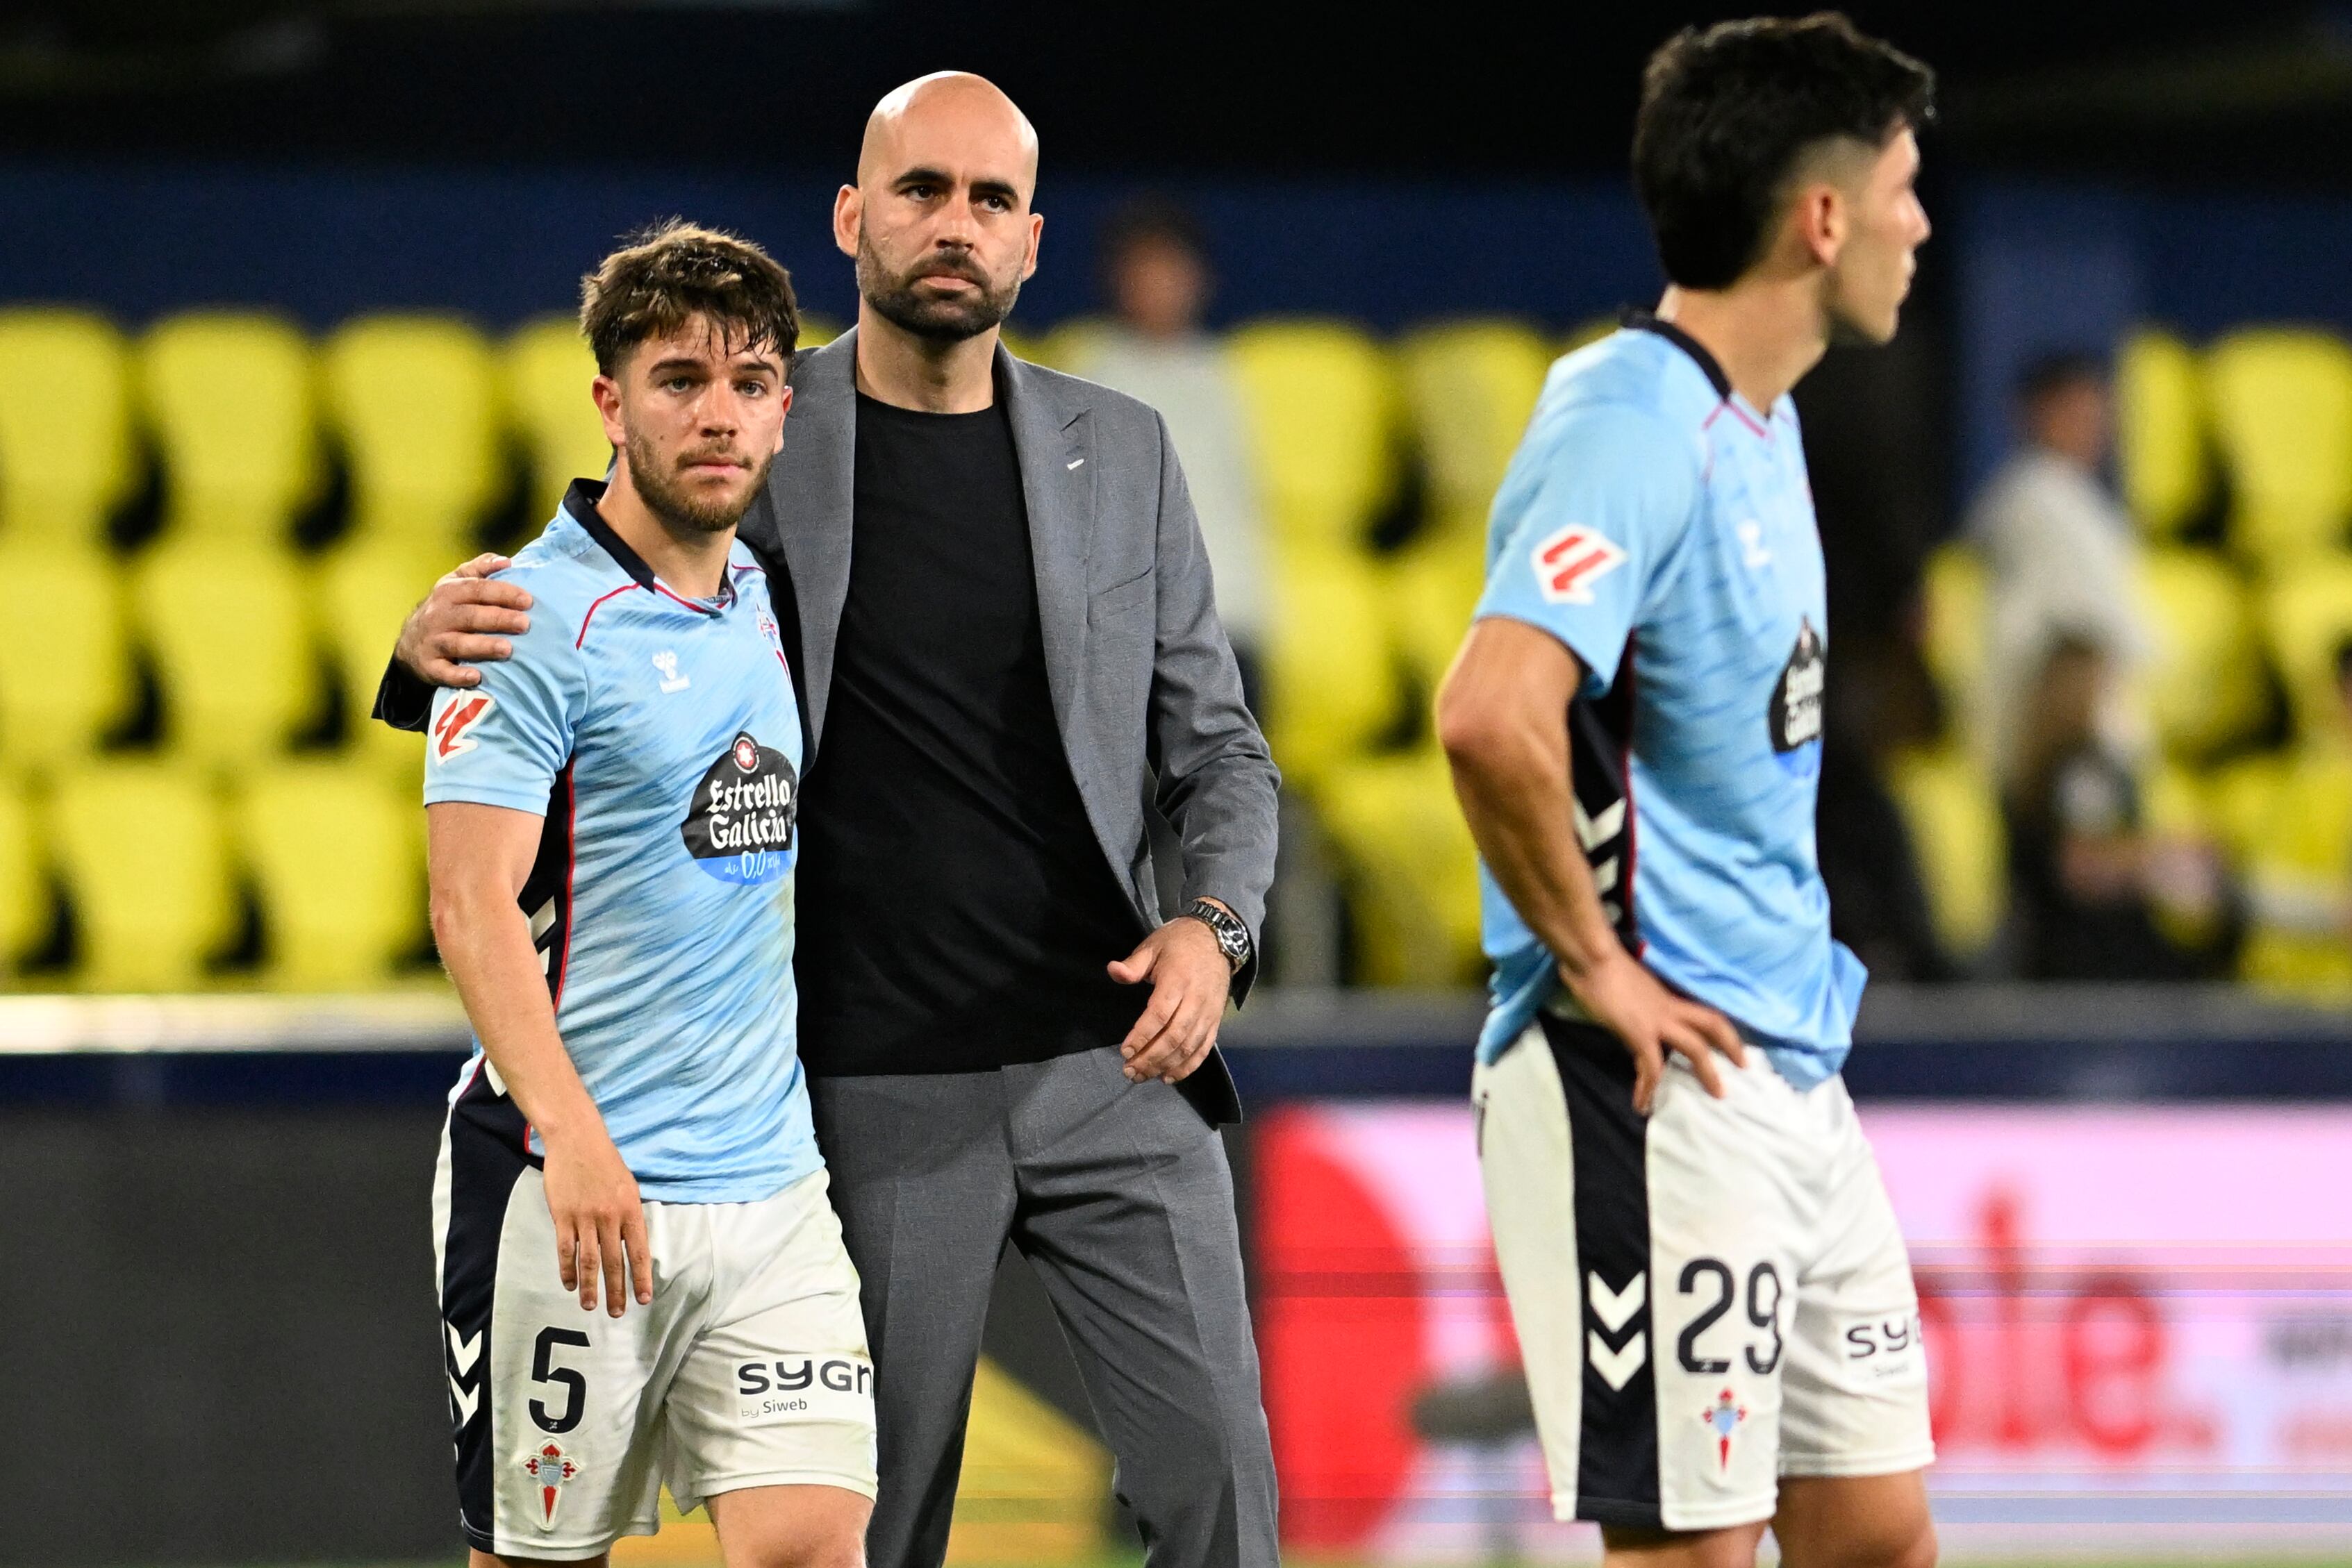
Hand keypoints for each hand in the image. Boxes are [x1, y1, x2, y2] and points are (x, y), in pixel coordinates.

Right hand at [397, 554, 531, 688]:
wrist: (409, 642)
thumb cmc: (446, 609)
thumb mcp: (456, 583)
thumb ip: (480, 569)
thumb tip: (507, 561)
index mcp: (449, 592)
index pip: (478, 589)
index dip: (503, 593)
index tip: (528, 600)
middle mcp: (439, 616)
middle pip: (471, 616)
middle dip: (498, 619)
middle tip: (524, 624)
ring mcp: (433, 641)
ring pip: (459, 643)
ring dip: (483, 646)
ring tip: (507, 649)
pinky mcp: (429, 666)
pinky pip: (443, 672)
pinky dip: (458, 675)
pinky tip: (476, 677)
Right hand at [540, 1124, 652, 1316]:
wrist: (577, 1140)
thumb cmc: (606, 1163)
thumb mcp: (628, 1187)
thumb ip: (630, 1216)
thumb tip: (633, 1244)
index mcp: (630, 1210)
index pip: (639, 1251)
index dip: (642, 1277)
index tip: (644, 1298)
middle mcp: (610, 1217)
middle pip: (615, 1262)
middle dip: (617, 1291)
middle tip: (617, 1313)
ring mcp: (585, 1217)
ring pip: (589, 1261)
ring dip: (591, 1287)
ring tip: (591, 1306)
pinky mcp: (563, 1216)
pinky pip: (566, 1249)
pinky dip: (567, 1270)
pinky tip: (570, 1284)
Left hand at [1108, 915, 1233, 1083]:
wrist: (1218, 939)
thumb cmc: (1179, 943)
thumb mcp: (1153, 946)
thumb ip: (1133, 964)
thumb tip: (1113, 971)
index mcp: (1178, 980)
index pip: (1160, 1014)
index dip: (1142, 1036)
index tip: (1125, 1051)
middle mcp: (1196, 1000)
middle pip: (1174, 1037)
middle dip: (1150, 1058)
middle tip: (1129, 1070)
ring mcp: (1208, 1013)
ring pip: (1188, 1047)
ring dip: (1165, 1065)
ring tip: (1143, 1076)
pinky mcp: (1216, 1021)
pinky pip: (1203, 1049)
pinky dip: (1187, 1067)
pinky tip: (1169, 1077)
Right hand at [1562, 949, 1744, 1114]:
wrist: (1593, 958)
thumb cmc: (1601, 962)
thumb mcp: (1627, 983)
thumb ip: (1633, 997)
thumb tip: (1625, 1005)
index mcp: (1665, 996)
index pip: (1700, 1012)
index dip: (1719, 1027)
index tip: (1730, 1043)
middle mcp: (1669, 1007)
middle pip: (1712, 1023)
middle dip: (1731, 1045)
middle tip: (1743, 1065)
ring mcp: (1657, 1020)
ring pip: (1696, 1048)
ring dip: (1707, 1073)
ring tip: (1715, 1095)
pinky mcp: (1640, 1033)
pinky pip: (1651, 1067)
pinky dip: (1648, 1088)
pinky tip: (1642, 1104)